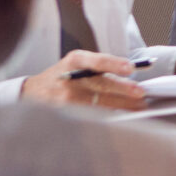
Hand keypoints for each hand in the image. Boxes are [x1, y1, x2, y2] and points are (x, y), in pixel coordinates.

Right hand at [20, 50, 146, 109]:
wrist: (35, 91)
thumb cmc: (64, 75)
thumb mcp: (78, 63)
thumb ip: (101, 65)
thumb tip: (133, 70)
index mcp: (75, 60)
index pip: (96, 61)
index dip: (114, 64)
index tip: (130, 68)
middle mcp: (70, 78)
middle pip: (100, 84)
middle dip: (123, 89)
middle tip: (141, 92)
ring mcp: (67, 97)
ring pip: (99, 102)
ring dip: (122, 105)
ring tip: (138, 106)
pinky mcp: (67, 112)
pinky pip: (92, 114)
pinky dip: (109, 114)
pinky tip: (122, 115)